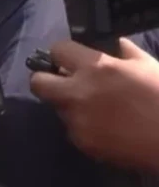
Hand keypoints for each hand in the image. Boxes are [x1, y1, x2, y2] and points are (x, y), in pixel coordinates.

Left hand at [29, 38, 158, 170]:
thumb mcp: (150, 66)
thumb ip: (127, 52)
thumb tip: (117, 44)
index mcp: (95, 68)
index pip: (57, 50)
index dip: (62, 54)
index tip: (69, 59)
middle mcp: (78, 92)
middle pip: (37, 83)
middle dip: (45, 80)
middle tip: (62, 83)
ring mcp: (77, 119)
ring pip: (57, 107)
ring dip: (69, 105)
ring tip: (97, 109)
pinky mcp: (81, 142)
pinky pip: (73, 129)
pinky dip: (84, 126)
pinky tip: (106, 128)